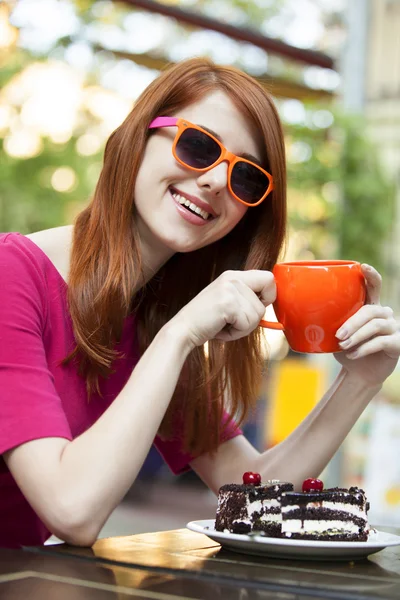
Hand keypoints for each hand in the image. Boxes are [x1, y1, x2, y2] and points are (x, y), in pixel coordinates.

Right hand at [171, 270, 275, 347]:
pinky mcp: (227, 304)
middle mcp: (233, 278)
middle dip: (254, 318)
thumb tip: (270, 302)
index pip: (269, 277)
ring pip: (258, 315)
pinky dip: (236, 333)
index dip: (269, 295)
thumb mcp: (229, 302)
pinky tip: (221, 329)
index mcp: (233, 276)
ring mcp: (230, 290)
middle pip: (266, 300)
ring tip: (224, 325)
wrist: (183, 329)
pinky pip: (247, 324)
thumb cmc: (207, 321)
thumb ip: (246, 297)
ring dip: (243, 328)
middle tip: (235, 321)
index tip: (257, 307)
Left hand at [334, 264, 399, 386]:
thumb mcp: (333, 332)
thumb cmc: (345, 348)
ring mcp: (393, 328)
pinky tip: (352, 354)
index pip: (374, 286)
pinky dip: (364, 348)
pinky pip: (381, 342)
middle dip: (352, 322)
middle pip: (370, 310)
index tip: (362, 266)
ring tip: (343, 345)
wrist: (359, 372)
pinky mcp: (398, 343)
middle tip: (337, 335)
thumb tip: (289, 313)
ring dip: (357, 335)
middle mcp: (384, 314)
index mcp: (370, 306)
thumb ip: (324, 320)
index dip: (370, 275)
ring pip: (375, 325)